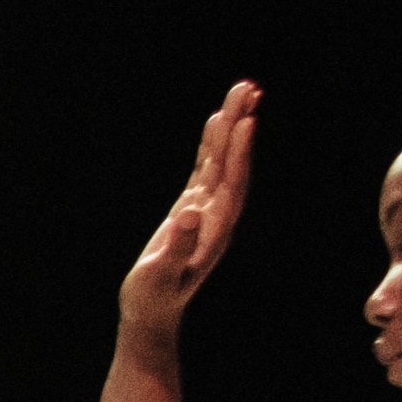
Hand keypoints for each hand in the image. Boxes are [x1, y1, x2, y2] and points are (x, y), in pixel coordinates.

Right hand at [122, 81, 259, 339]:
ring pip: (222, 160)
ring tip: (241, 92)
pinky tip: (217, 122)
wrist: (152, 314)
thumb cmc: (153, 299)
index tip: (246, 122)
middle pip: (232, 163)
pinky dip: (213, 144)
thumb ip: (177, 247)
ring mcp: (206, 210)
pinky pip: (206, 168)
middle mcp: (217, 215)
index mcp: (214, 229)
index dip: (238, 153)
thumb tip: (190, 213)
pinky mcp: (192, 208)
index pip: (231, 184)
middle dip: (240, 125)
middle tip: (248, 88)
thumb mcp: (160, 276)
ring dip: (232, 127)